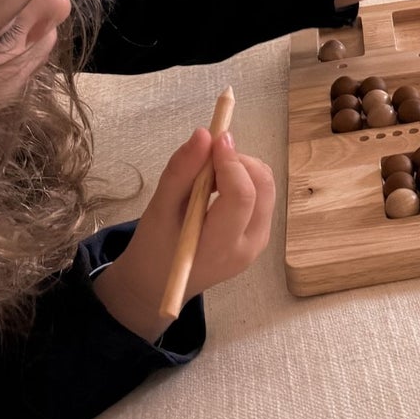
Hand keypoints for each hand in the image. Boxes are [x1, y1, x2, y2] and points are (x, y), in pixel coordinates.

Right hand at [92, 129, 274, 339]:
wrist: (158, 284)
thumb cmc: (154, 248)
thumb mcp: (159, 210)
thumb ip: (181, 172)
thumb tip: (204, 134)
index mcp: (220, 248)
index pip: (241, 197)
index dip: (231, 161)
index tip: (214, 137)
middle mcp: (248, 247)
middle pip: (262, 187)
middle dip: (238, 161)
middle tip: (207, 157)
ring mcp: (258, 242)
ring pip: (266, 186)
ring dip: (241, 168)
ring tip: (208, 175)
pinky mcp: (259, 234)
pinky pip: (262, 195)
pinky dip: (243, 179)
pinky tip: (217, 187)